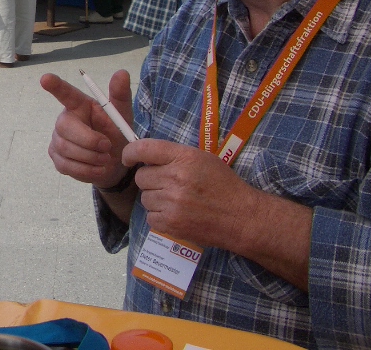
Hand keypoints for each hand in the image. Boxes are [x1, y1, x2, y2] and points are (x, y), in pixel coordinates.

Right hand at [43, 70, 133, 188]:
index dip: (55, 86)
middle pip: (64, 127)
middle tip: (108, 146)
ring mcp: (57, 139)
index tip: (45, 78)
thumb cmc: (116, 134)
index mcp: (80, 105)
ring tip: (106, 158)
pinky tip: (98, 168)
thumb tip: (122, 72)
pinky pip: (67, 166)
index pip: (65, 93)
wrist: (114, 164)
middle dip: (88, 140)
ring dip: (92, 157)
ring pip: (67, 149)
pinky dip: (87, 170)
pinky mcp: (56, 158)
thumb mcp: (122, 116)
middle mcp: (65, 119)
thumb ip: (121, 96)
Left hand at [123, 139, 262, 250]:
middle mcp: (175, 178)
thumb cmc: (223, 185)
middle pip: (141, 177)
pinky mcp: (171, 223)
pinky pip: (150, 217)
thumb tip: (145, 156)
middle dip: (150, 180)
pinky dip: (160, 216)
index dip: (130, 152)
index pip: (144, 148)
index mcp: (184, 158)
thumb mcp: (202, 159)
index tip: (129, 158)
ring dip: (155, 199)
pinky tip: (177, 214)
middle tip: (167, 184)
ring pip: (144, 198)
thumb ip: (174, 155)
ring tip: (176, 201)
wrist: (241, 217)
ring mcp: (172, 203)